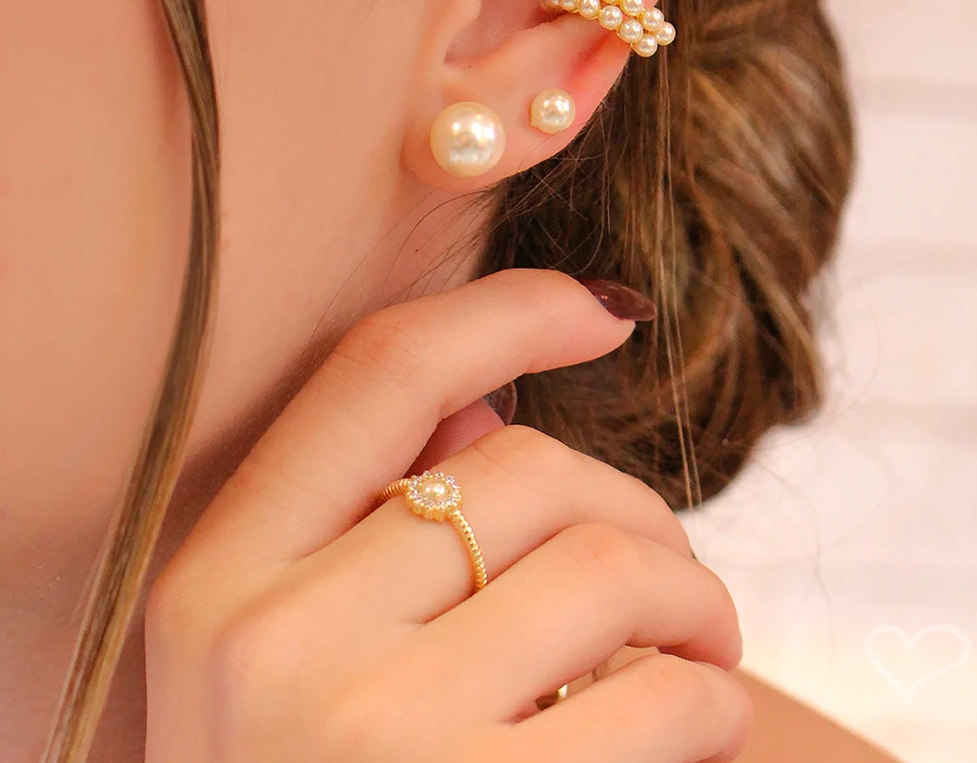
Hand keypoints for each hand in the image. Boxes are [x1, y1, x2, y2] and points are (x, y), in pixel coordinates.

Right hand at [143, 268, 751, 761]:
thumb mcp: (288, 654)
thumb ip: (373, 515)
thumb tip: (488, 395)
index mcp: (217, 576)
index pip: (380, 368)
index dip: (506, 308)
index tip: (603, 307)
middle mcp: (273, 643)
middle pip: (524, 466)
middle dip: (636, 506)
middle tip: (671, 576)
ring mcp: (372, 740)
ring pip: (609, 566)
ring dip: (691, 597)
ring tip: (696, 648)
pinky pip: (665, 700)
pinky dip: (708, 700)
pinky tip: (688, 726)